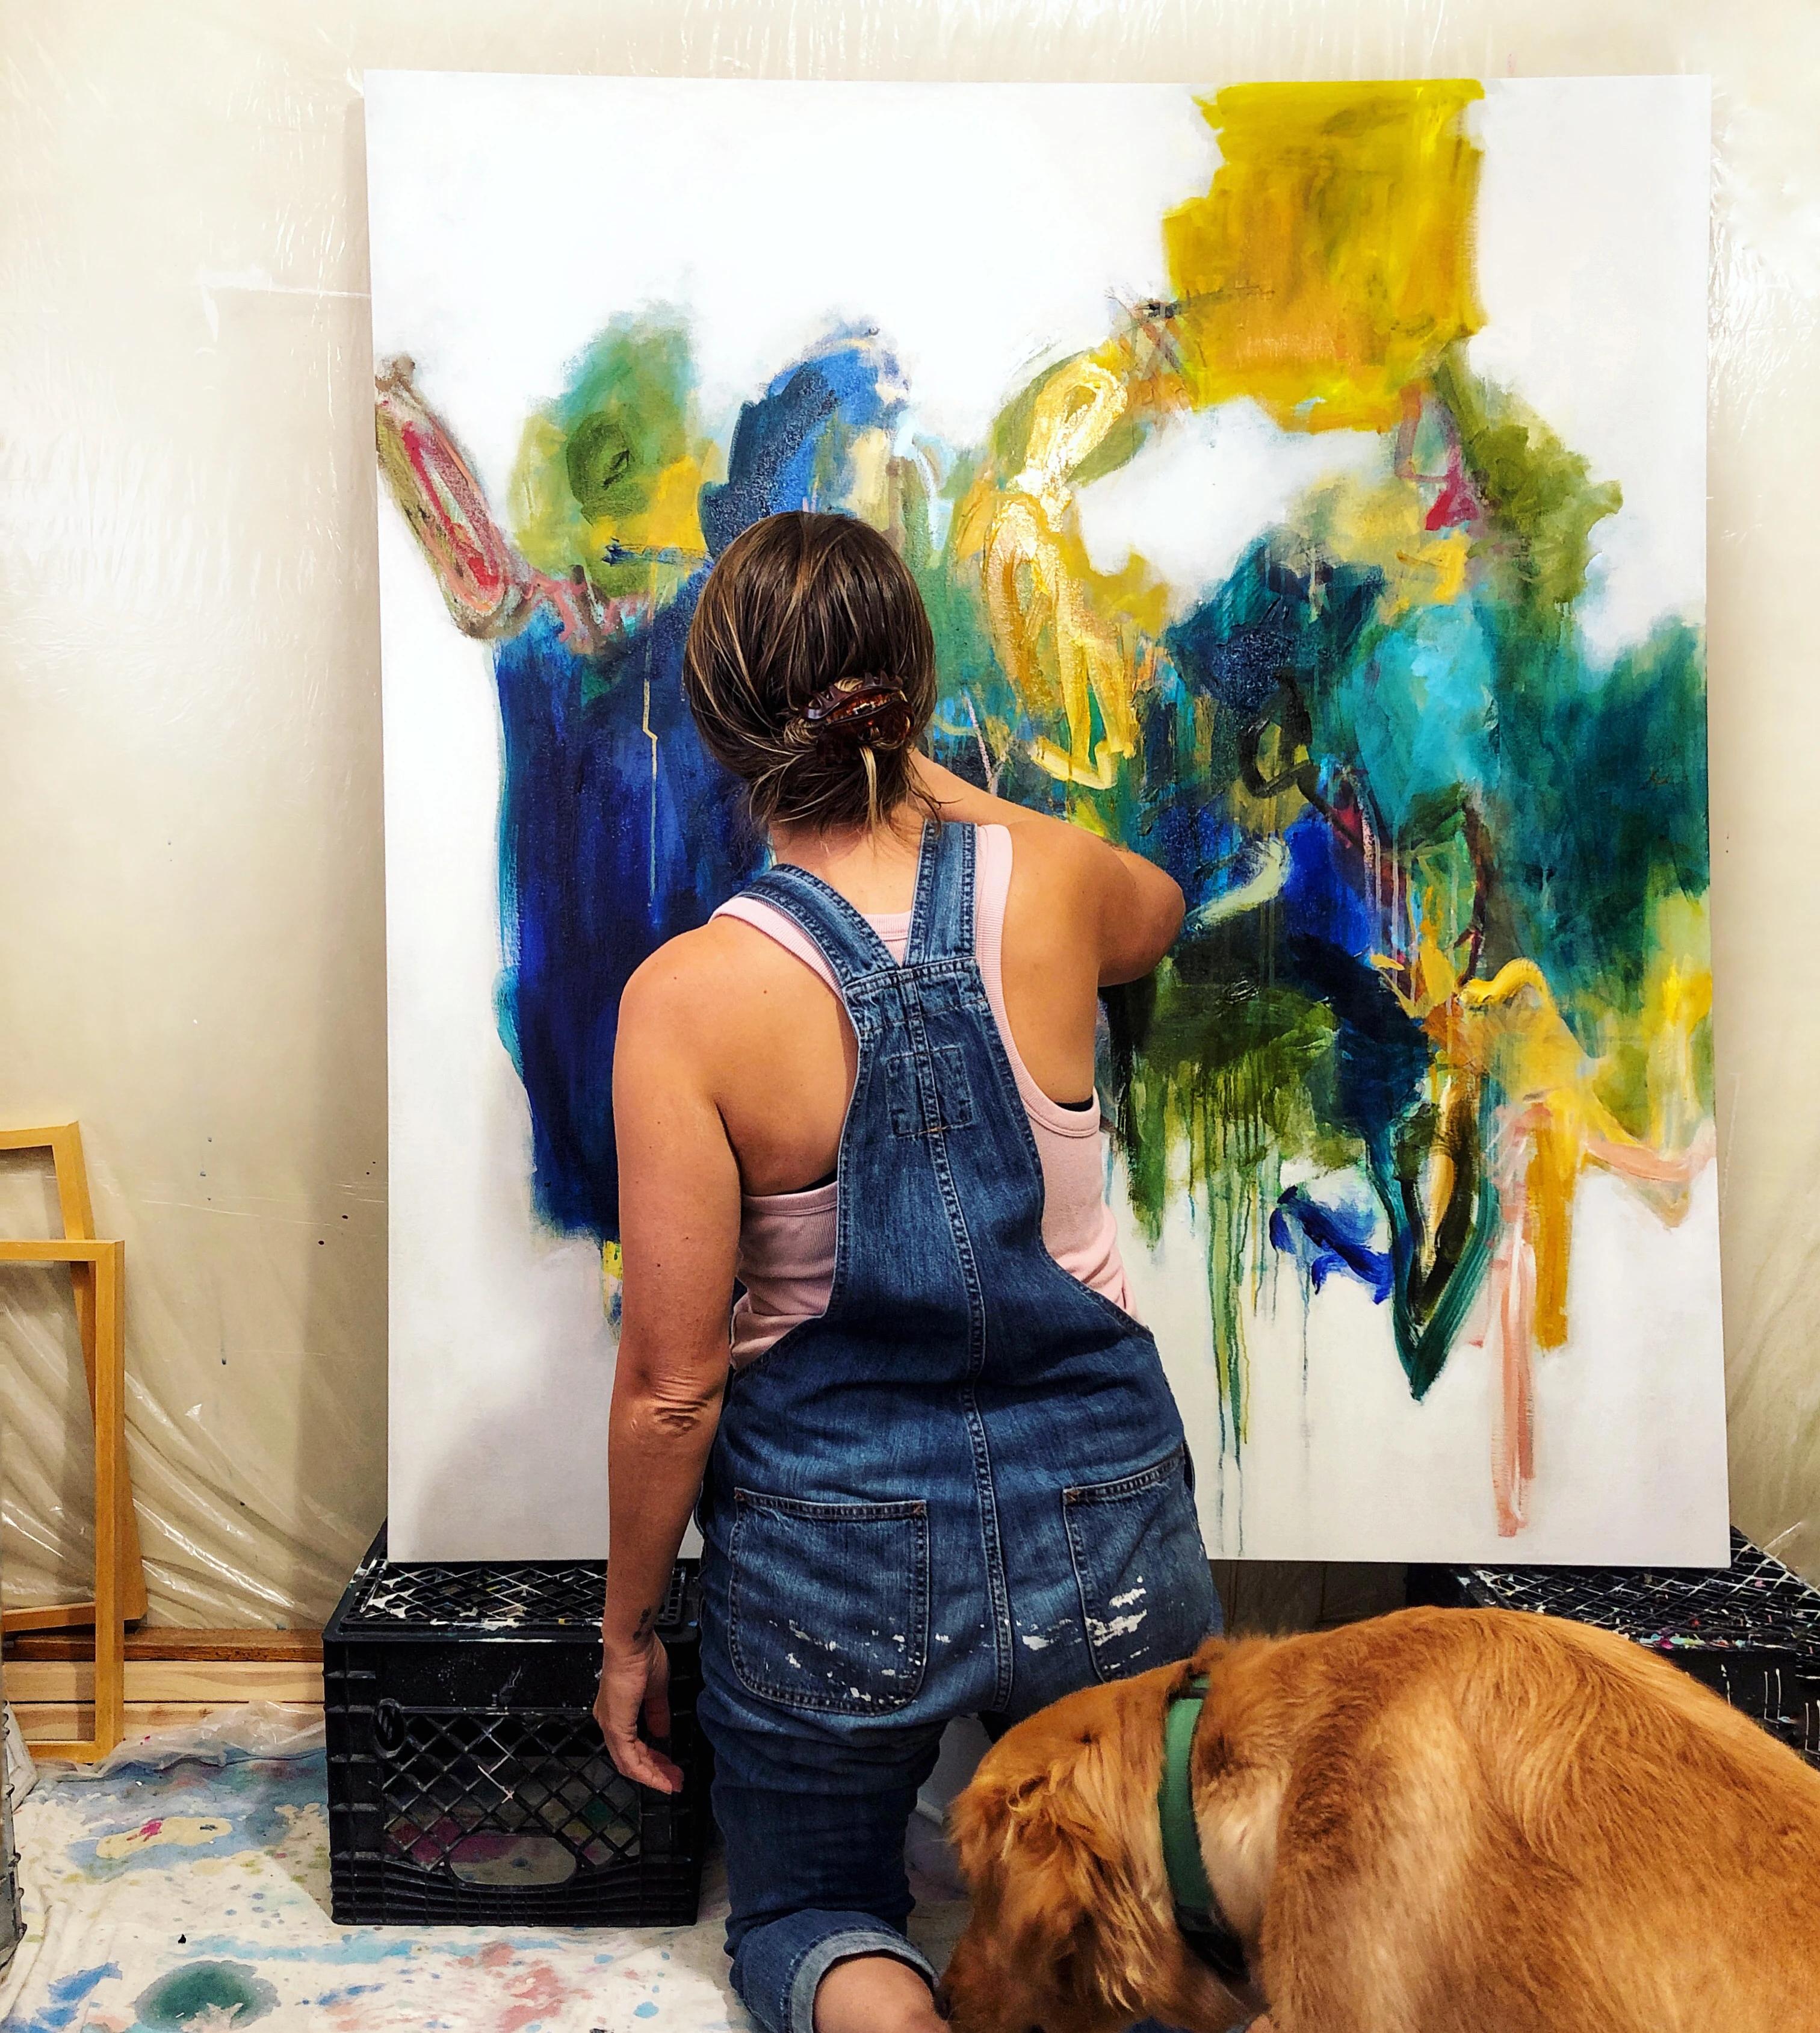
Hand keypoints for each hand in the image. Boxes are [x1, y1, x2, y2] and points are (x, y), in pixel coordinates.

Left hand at [594, 1631, 683, 1792]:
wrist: (632, 1642)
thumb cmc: (643, 1656)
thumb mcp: (655, 1691)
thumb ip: (658, 1714)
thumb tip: (662, 1734)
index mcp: (617, 1712)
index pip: (633, 1745)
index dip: (653, 1760)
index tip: (671, 1767)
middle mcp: (609, 1722)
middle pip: (631, 1759)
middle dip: (656, 1772)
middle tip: (675, 1781)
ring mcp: (611, 1726)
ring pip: (629, 1763)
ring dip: (653, 1776)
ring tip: (673, 1782)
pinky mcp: (616, 1727)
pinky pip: (630, 1760)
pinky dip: (646, 1773)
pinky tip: (661, 1778)